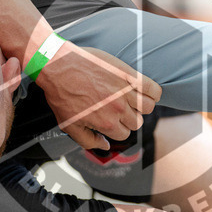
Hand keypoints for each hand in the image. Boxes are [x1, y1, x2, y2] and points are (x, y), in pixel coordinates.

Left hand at [38, 43, 161, 149]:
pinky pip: (153, 89)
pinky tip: (144, 91)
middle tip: (117, 108)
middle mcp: (119, 110)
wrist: (58, 65)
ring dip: (141, 106)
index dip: (117, 127)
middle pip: (137, 122)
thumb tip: (106, 146)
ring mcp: (125, 92)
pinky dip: (154, 93)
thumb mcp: (69, 125)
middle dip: (128, 118)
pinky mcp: (128, 75)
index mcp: (106, 124)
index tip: (110, 119)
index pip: (124, 134)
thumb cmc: (61, 95)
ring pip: (147, 107)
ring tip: (130, 99)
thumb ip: (89, 141)